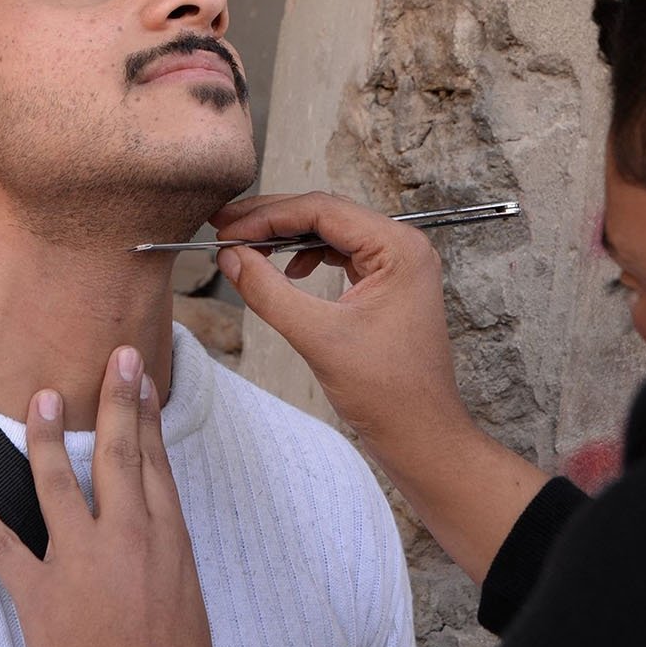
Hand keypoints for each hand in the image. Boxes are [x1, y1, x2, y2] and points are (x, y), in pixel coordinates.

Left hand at [0, 345, 222, 646]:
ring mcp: (82, 564)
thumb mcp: (189, 612)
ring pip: (59, 483)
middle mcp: (130, 541)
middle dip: (116, 401)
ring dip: (47, 437)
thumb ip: (167, 569)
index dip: (148, 420)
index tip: (142, 382)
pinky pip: (1, 545)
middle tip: (113, 356)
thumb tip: (152, 545)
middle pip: (122, 455)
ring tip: (40, 399)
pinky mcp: (40, 597)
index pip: (158, 466)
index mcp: (173, 547)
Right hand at [213, 192, 551, 581]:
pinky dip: (307, 258)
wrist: (422, 436)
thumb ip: (268, 291)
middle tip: (223, 226)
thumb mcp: (318, 337)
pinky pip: (341, 256)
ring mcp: (397, 266)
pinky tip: (287, 273)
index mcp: (398, 248)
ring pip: (330, 234)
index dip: (267, 216)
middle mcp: (402, 247)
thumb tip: (230, 257)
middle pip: (326, 215)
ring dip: (287, 238)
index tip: (224, 229)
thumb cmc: (387, 392)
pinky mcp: (387, 286)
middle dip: (272, 220)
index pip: (322, 210)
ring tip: (246, 247)